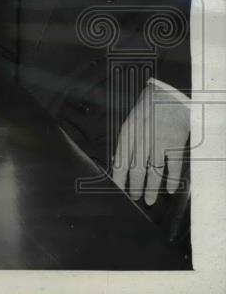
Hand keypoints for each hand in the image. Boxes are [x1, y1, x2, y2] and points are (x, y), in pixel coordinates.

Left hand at [112, 83, 189, 204]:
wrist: (168, 93)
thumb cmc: (148, 108)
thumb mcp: (131, 123)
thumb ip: (127, 143)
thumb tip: (119, 164)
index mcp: (127, 133)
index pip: (120, 161)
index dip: (118, 179)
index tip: (117, 191)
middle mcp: (141, 138)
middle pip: (135, 169)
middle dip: (134, 187)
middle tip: (134, 199)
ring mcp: (158, 141)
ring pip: (153, 171)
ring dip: (150, 188)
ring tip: (148, 200)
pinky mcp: (175, 142)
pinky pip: (173, 166)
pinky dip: (172, 180)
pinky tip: (170, 190)